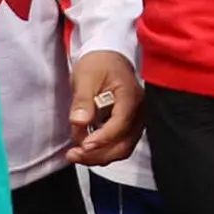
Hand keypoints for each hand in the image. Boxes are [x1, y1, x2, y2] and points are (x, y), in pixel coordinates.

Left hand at [68, 50, 144, 164]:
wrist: (108, 57)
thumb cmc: (100, 63)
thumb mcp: (86, 76)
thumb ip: (83, 100)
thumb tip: (80, 122)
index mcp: (131, 97)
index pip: (121, 124)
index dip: (102, 138)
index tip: (83, 145)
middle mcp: (139, 112)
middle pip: (124, 144)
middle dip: (98, 154)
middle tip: (74, 154)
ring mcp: (135, 121)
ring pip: (121, 149)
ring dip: (98, 156)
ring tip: (75, 154)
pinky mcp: (127, 127)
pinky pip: (118, 145)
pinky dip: (101, 151)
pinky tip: (84, 149)